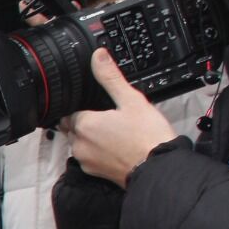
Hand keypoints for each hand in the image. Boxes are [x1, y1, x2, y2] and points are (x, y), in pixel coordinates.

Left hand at [63, 49, 175, 187]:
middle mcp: (79, 144)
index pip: (71, 112)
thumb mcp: (131, 100)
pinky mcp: (94, 172)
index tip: (96, 107)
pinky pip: (88, 158)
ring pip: (79, 143)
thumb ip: (110, 78)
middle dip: (84, 122)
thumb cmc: (147, 136)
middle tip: (107, 118)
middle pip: (72, 127)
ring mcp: (85, 160)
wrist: (157, 167)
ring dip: (90, 137)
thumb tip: (98, 56)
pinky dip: (97, 151)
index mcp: (84, 124)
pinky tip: (115, 146)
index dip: (83, 107)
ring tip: (113, 132)